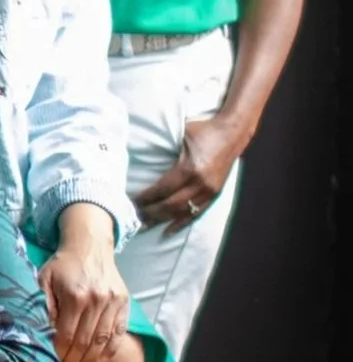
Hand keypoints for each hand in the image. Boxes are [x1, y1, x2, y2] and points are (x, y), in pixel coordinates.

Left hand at [40, 229, 130, 361]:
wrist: (89, 246)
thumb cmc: (61, 266)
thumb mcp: (43, 278)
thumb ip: (42, 304)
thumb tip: (40, 333)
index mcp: (75, 295)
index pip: (66, 334)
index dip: (59, 354)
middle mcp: (97, 300)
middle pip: (85, 342)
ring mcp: (113, 303)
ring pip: (103, 341)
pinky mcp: (124, 304)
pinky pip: (118, 334)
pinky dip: (108, 352)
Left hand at [135, 113, 251, 231]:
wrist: (232, 132)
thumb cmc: (202, 130)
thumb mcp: (180, 137)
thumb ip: (163, 149)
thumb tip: (138, 154)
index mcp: (190, 169)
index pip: (163, 189)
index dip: (146, 198)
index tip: (129, 202)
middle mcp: (201, 184)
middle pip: (171, 205)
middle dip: (150, 212)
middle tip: (131, 217)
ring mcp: (210, 191)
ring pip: (182, 212)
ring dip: (162, 220)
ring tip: (143, 226)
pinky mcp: (215, 194)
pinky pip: (196, 213)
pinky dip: (181, 223)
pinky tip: (167, 231)